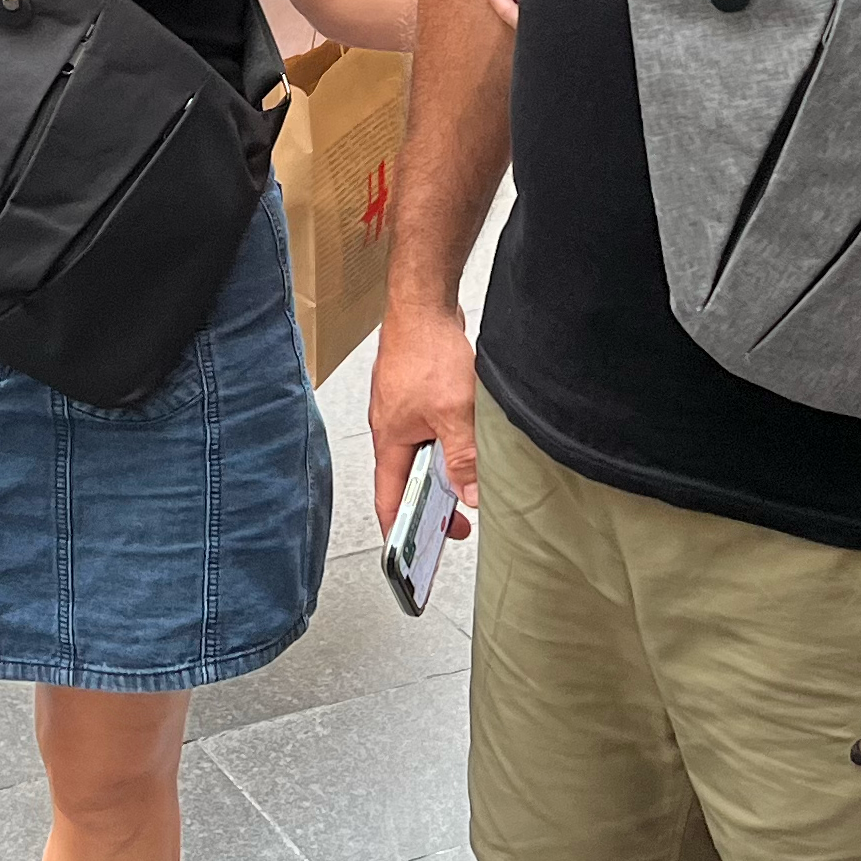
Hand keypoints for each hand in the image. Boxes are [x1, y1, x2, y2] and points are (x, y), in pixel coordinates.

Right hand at [369, 303, 479, 538]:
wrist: (423, 304)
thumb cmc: (425, 350)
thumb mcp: (453, 413)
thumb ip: (462, 457)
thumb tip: (469, 495)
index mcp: (389, 441)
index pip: (389, 500)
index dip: (399, 532)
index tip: (414, 556)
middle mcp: (391, 429)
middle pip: (408, 480)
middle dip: (432, 505)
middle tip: (459, 523)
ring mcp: (404, 411)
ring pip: (423, 455)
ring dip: (444, 472)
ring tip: (471, 485)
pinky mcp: (418, 394)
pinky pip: (432, 431)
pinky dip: (448, 446)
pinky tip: (469, 444)